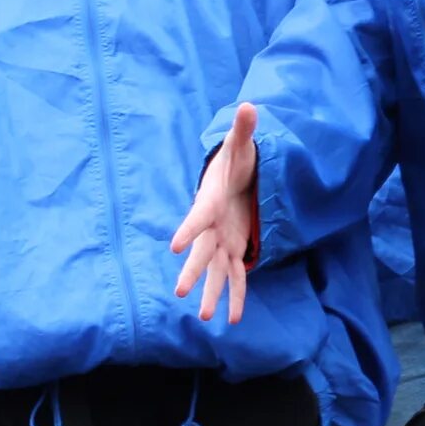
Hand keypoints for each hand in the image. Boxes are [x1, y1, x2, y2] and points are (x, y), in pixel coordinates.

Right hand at [169, 103, 262, 325]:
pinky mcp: (235, 250)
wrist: (233, 180)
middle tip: (180, 291)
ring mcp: (223, 242)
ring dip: (211, 293)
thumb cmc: (234, 163)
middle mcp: (212, 228)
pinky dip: (237, 296)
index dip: (188, 230)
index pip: (197, 217)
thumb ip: (243, 130)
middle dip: (192, 272)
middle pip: (201, 252)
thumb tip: (248, 106)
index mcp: (210, 203)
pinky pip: (236, 278)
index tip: (176, 245)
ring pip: (215, 272)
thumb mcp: (240, 147)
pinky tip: (235, 319)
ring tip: (205, 317)